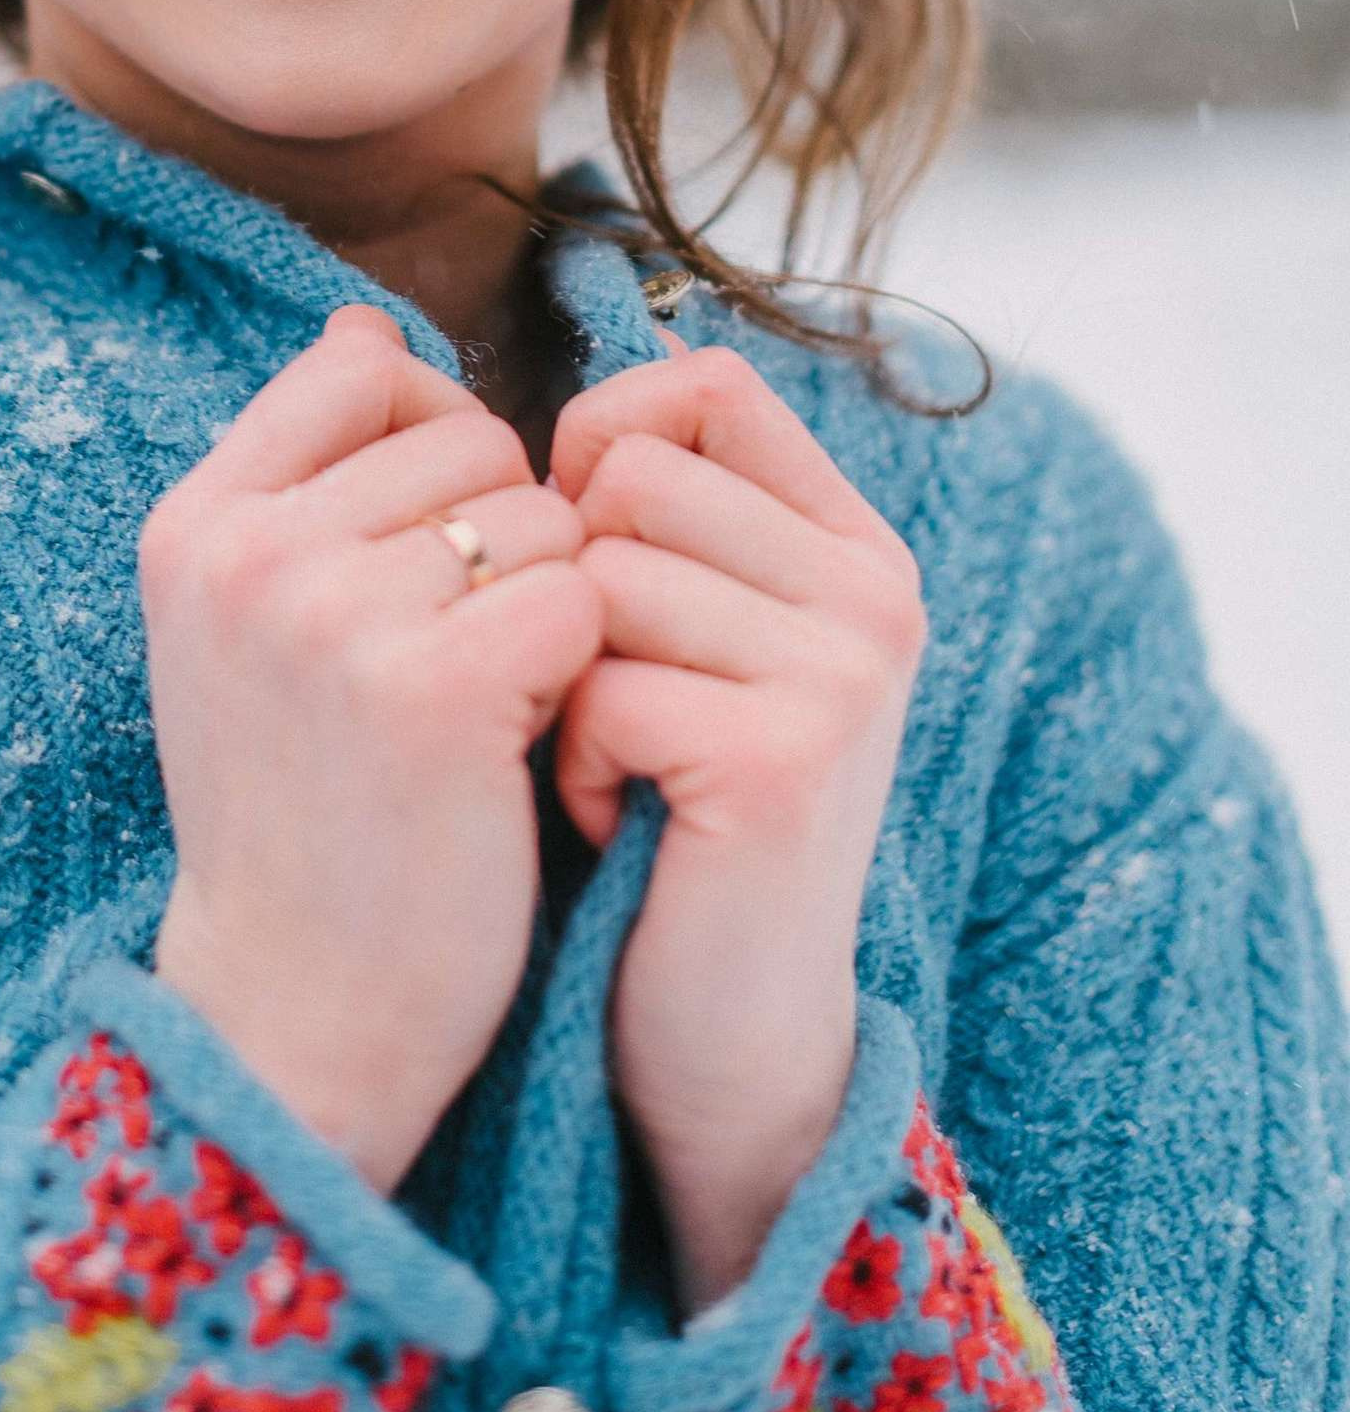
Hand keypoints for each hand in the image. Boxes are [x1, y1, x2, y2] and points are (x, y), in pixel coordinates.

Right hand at [144, 305, 600, 1195]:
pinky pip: (579, 600)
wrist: (295, 1014)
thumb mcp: (241, 627)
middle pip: (470, 435)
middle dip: (502, 535)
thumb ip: (299, 482)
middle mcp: (246, 551)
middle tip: (456, 661)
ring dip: (549, 605)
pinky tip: (522, 748)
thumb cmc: (299, 809)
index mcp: (194, 522)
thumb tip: (367, 325)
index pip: (362, 365)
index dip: (433, 443)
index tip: (428, 556)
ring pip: (541, 514)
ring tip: (484, 708)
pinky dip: (580, 672)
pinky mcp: (433, 689)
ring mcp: (330, 615)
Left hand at [549, 342, 927, 1309]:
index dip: (601, 447)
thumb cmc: (663, 812)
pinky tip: (615, 824)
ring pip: (599, 574)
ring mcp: (845, 672)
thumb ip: (656, 513)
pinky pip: (597, 685)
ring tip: (616, 766)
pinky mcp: (785, 758)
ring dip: (562, 681)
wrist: (723, 1030)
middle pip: (628, 472)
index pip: (703, 382)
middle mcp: (875, 591)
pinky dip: (569, 763)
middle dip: (569, 585)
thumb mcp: (684, 636)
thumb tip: (536, 400)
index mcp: (852, 542)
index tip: (590, 561)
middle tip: (611, 700)